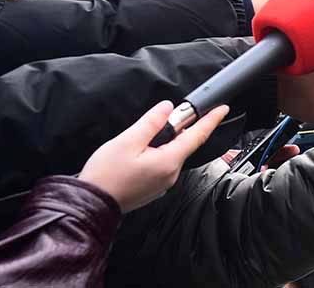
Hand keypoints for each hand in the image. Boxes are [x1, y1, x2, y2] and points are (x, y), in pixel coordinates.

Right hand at [80, 101, 228, 212]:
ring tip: (147, 135)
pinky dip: (159, 153)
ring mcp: (163, 183)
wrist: (90, 206)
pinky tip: (142, 151)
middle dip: (181, 128)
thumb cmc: (106, 175)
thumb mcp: (127, 141)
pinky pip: (163, 164)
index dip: (211, 120)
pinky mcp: (153, 188)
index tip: (222, 109)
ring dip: (167, 141)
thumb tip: (168, 108)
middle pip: (184, 144)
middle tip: (172, 115)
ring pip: (172, 154)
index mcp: (168, 162)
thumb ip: (151, 123)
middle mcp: (171, 175)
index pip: (197, 136)